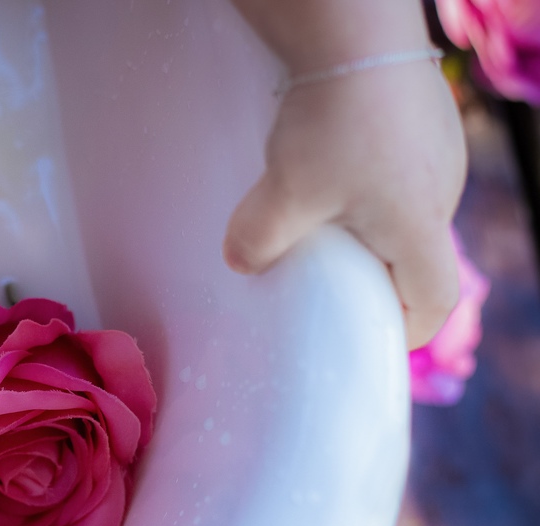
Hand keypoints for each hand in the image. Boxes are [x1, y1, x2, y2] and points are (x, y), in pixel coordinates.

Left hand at [222, 61, 466, 348]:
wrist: (355, 32)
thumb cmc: (332, 122)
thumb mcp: (285, 194)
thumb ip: (258, 242)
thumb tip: (240, 264)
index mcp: (418, 227)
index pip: (434, 301)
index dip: (406, 330)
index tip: (369, 337)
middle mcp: (441, 194)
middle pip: (418, 259)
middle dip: (375, 279)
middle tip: (327, 283)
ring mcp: (438, 155)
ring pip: (406, 214)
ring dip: (368, 229)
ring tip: (318, 225)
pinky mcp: (425, 123)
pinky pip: (400, 174)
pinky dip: (369, 188)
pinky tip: (330, 172)